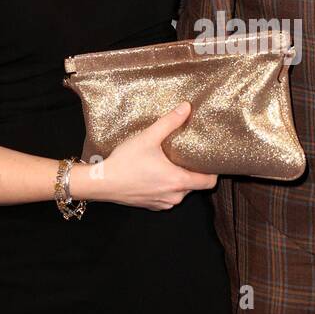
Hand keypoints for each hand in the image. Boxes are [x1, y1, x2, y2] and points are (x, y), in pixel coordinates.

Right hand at [70, 101, 217, 209]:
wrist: (101, 182)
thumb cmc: (125, 162)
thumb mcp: (148, 137)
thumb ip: (170, 122)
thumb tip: (186, 107)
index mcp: (178, 181)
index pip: (209, 182)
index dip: (212, 171)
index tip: (208, 160)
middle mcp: (174, 196)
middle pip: (195, 185)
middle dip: (193, 171)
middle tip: (186, 156)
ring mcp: (163, 203)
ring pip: (181, 192)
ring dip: (178, 179)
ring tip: (169, 163)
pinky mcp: (152, 206)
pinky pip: (167, 197)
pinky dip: (166, 187)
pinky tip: (155, 174)